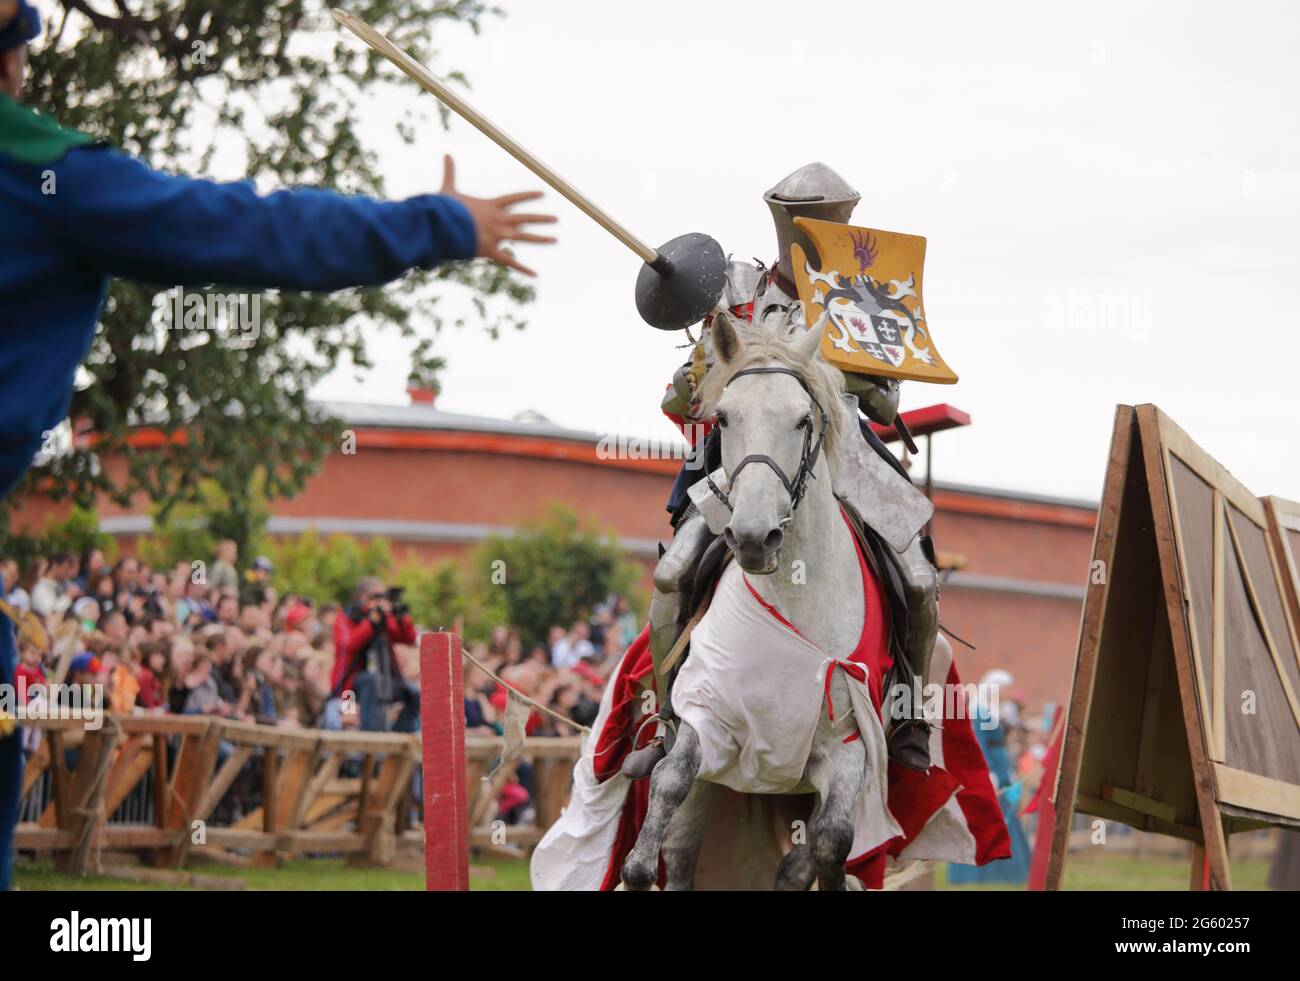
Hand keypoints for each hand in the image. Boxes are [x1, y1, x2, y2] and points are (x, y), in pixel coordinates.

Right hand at [440, 155, 555, 275]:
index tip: (542, 194)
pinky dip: (522, 268)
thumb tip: (446, 153)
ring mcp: (496, 236)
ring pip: (524, 237)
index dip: (528, 196)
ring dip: (541, 239)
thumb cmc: (444, 209)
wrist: (441, 226)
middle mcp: (498, 220)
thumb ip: (450, 173)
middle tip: (556, 219)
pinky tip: (535, 274)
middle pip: (525, 218)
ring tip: (555, 239)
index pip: (514, 198)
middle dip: (541, 218)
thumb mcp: (449, 189)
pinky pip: (510, 261)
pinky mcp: (490, 251)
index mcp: (491, 206)